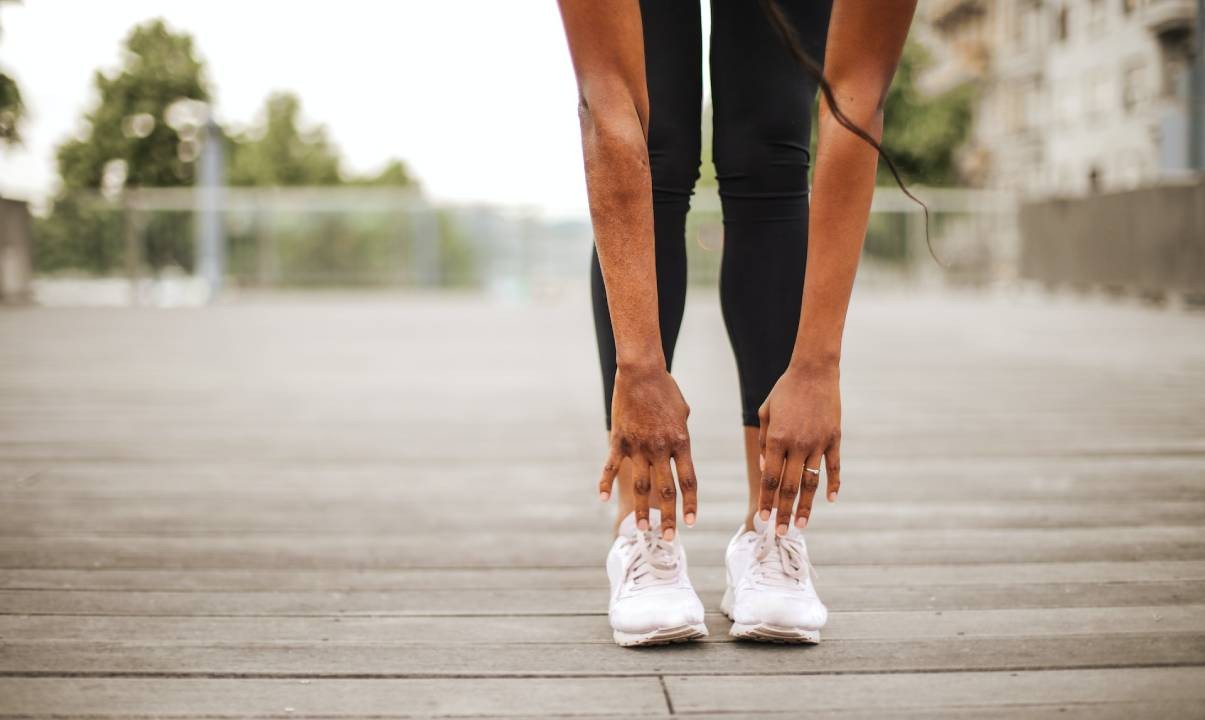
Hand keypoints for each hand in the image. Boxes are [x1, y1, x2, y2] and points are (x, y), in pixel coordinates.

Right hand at [599, 364, 697, 539]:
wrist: (641, 372)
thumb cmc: (666, 389)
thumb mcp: (683, 413)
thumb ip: (680, 437)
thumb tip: (678, 453)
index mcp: (681, 442)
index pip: (688, 480)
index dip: (690, 504)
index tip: (690, 523)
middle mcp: (660, 448)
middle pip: (666, 490)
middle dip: (668, 517)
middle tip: (669, 538)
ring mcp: (638, 446)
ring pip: (641, 485)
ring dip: (642, 510)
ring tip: (642, 529)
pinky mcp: (619, 440)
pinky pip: (611, 466)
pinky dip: (605, 483)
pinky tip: (603, 499)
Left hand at [757, 362, 841, 534]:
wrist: (814, 371)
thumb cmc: (785, 391)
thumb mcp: (765, 413)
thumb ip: (764, 442)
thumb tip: (765, 470)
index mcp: (776, 439)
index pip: (770, 478)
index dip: (767, 500)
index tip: (763, 519)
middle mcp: (797, 444)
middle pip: (790, 486)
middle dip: (784, 512)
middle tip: (780, 533)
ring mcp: (818, 442)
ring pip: (811, 482)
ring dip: (806, 506)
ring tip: (801, 525)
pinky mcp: (834, 438)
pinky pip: (834, 467)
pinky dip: (833, 485)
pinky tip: (830, 500)